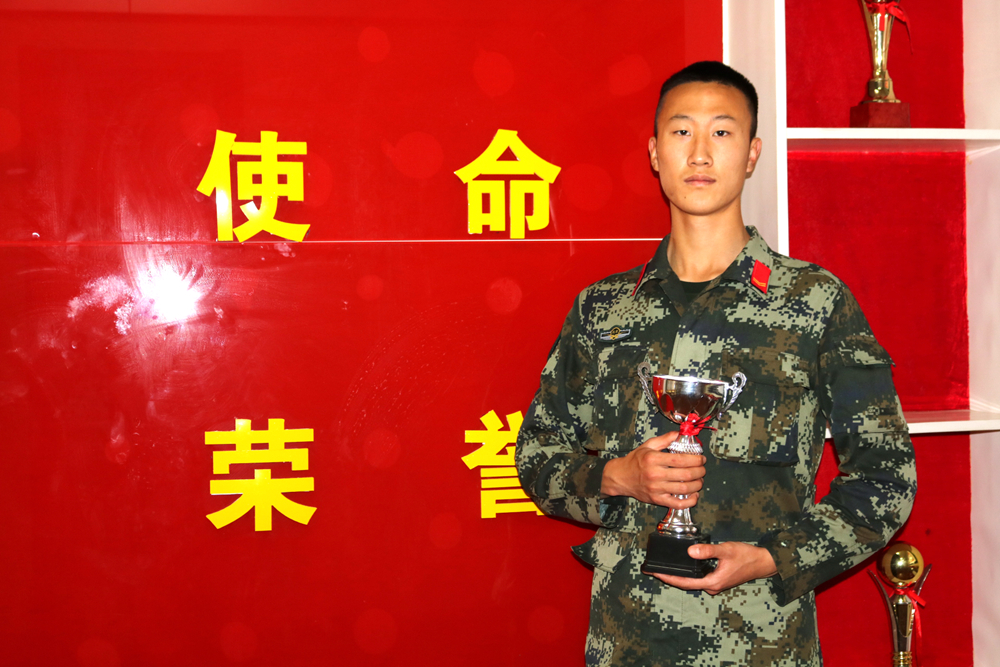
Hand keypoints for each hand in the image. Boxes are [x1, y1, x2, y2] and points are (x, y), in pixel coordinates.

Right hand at [600, 432, 705, 508]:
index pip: (681, 459)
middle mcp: (655, 474)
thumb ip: (664, 439)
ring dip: (697, 484)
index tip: (701, 458)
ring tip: (700, 480)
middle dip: (700, 471)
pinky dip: (689, 501)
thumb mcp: (647, 446)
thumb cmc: (634, 461)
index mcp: (653, 459)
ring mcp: (656, 488)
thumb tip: (679, 433)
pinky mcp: (657, 499)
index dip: (696, 459)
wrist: (620, 477)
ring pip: (684, 488)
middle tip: (703, 469)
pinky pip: (677, 504)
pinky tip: (694, 495)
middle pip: (686, 474)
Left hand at [651, 542, 777, 594]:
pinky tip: (684, 565)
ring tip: (666, 567)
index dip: (669, 578)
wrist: (763, 562)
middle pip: (686, 583)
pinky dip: (690, 573)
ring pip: (693, 581)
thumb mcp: (726, 550)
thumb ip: (708, 550)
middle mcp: (712, 586)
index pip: (685, 582)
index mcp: (712, 582)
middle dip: (671, 577)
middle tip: (655, 570)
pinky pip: (699, 578)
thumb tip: (690, 552)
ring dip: (680, 575)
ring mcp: (715, 584)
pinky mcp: (718, 580)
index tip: (655, 574)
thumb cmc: (747, 557)